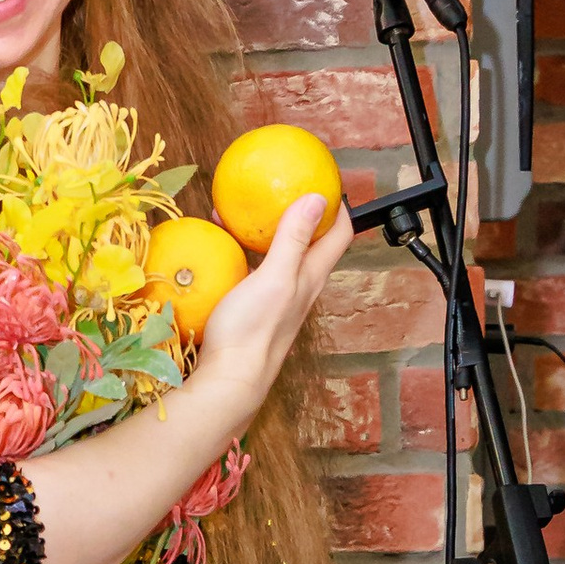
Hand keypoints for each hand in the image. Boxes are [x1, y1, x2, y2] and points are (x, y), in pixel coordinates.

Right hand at [185, 190, 354, 433]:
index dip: (339, 208)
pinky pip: (257, 272)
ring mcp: (277, 300)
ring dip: (270, 233)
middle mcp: (300, 287)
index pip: (338, 235)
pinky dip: (246, 253)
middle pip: (311, 244)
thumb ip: (293, 239)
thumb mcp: (275, 277)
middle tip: (282, 192)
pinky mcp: (255, 310)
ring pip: (282, 257)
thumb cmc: (252, 330)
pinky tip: (224, 249)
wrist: (229, 379)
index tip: (325, 184)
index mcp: (310, 276)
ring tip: (248, 214)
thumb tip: (317, 198)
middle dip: (302, 215)